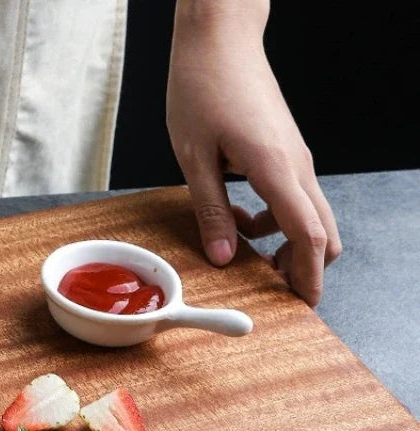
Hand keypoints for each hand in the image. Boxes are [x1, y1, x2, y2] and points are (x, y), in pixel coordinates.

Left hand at [167, 0, 341, 305]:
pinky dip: (276, 220)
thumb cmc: (202, 88)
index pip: (308, 235)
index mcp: (276, 168)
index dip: (308, 276)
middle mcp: (297, 164)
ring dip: (288, 244)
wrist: (220, 37)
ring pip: (311, 215)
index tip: (303, 306)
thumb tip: (224, 258)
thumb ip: (211, 211)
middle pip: (322, 231)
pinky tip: (242, 221)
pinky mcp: (285, 151)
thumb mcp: (194, 158)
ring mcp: (295, 157)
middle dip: (305, 267)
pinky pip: (293, 197)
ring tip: (250, 257)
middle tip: (277, 292)